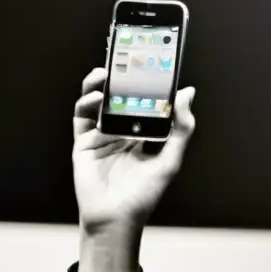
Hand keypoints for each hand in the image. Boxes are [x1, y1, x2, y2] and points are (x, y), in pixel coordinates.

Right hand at [72, 67, 195, 233]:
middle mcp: (123, 131)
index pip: (146, 101)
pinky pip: (82, 115)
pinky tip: (97, 96)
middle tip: (124, 54)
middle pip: (120, 96)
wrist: (115, 218)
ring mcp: (102, 135)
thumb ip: (181, 128)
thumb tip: (188, 92)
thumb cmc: (144, 194)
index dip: (147, 81)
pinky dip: (88, 102)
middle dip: (121, 75)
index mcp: (145, 134)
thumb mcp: (170, 159)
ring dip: (101, 82)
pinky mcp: (84, 141)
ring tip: (107, 71)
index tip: (152, 59)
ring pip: (99, 100)